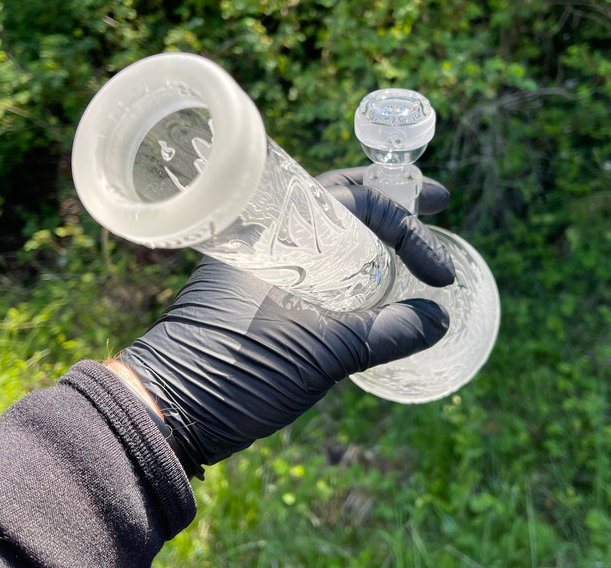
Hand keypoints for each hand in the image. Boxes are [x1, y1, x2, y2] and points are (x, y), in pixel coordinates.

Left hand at [117, 171, 454, 477]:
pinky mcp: (266, 296)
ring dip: (372, 237)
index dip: (408, 227)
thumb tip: (438, 319)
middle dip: (392, 201)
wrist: (171, 410)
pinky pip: (319, 269)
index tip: (440, 274)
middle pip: (344, 203)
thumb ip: (385, 332)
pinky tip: (376, 286)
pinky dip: (352, 270)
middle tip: (438, 202)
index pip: (357, 200)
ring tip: (413, 243)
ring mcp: (268, 266)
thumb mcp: (321, 352)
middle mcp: (272, 238)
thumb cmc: (238, 369)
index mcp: (278, 232)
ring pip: (330, 236)